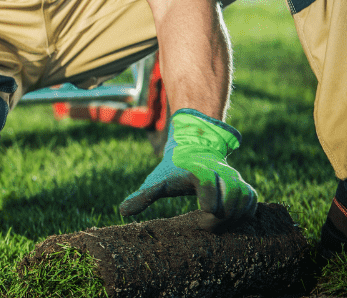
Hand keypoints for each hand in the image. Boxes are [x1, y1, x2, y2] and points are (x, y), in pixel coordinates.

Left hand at [120, 109, 257, 225]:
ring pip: (244, 198)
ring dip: (234, 216)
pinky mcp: (243, 185)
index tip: (204, 213)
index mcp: (197, 170)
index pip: (207, 181)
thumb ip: (142, 196)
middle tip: (206, 226)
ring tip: (218, 226)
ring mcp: (233, 178)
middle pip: (230, 195)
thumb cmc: (171, 170)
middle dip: (220, 215)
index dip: (209, 198)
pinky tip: (232, 223)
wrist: (193, 150)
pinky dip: (246, 213)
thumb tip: (122, 211)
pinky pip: (252, 200)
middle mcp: (219, 172)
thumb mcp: (156, 181)